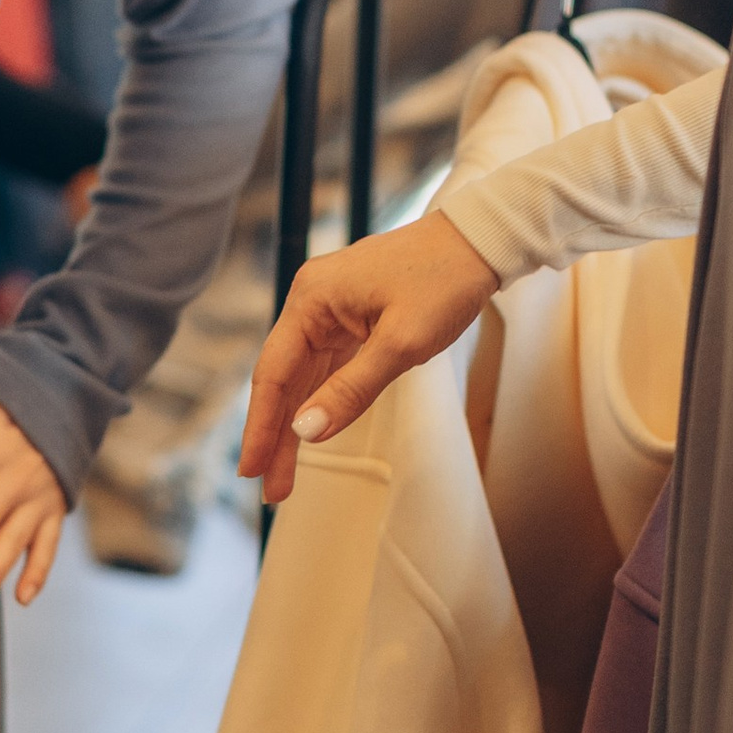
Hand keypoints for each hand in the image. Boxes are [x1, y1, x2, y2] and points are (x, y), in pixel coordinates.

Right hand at [240, 210, 498, 505]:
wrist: (481, 242)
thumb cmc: (444, 281)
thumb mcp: (401, 343)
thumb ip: (352, 390)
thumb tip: (307, 431)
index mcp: (312, 300)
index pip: (274, 373)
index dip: (261, 426)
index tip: (251, 470)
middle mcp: (313, 302)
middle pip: (285, 379)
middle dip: (277, 435)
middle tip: (269, 490)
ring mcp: (332, 310)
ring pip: (306, 378)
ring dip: (297, 424)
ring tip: (286, 477)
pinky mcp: (353, 318)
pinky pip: (328, 367)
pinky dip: (321, 401)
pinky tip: (313, 431)